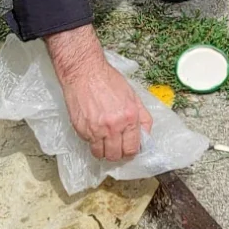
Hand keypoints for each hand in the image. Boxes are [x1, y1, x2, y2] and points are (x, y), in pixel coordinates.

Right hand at [45, 25, 152, 160]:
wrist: (85, 72)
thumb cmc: (108, 80)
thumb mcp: (133, 96)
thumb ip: (142, 117)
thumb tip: (145, 134)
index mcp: (130, 117)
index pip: (133, 147)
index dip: (131, 151)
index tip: (129, 149)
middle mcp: (114, 126)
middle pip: (117, 155)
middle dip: (119, 154)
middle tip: (117, 147)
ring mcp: (97, 129)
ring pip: (102, 154)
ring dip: (105, 151)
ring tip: (105, 143)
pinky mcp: (82, 130)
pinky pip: (90, 145)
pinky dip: (93, 143)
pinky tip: (95, 132)